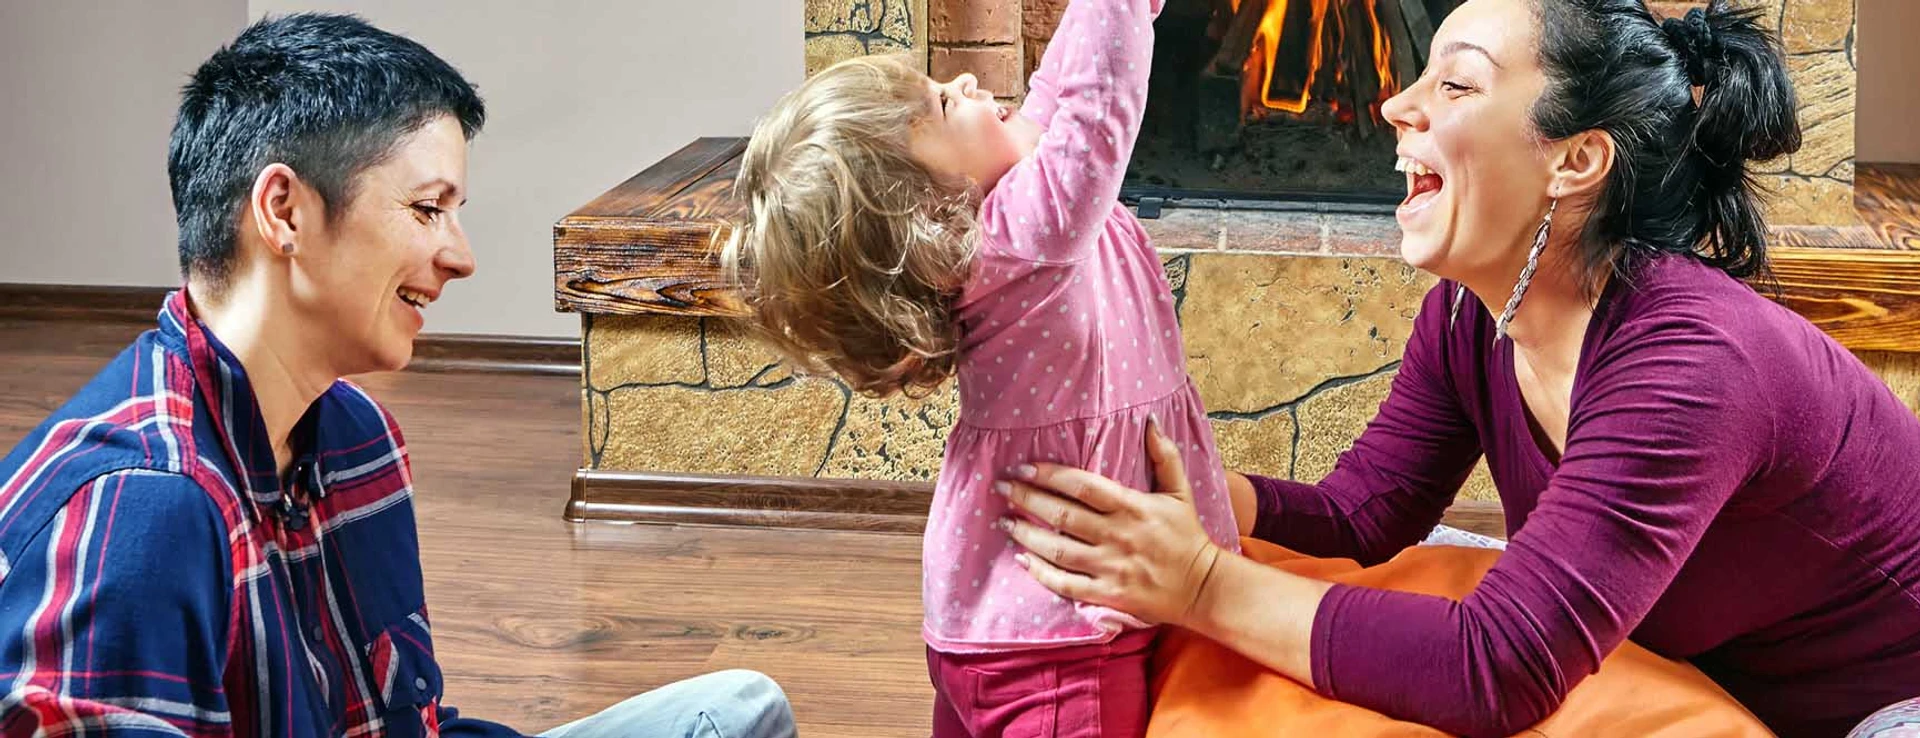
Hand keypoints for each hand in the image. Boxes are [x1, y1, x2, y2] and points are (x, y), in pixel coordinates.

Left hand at [996, 416, 1224, 626]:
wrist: (1202, 587)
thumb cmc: (1187, 535)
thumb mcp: (1179, 492)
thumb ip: (1165, 456)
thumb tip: (1150, 421)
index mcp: (1132, 506)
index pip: (1082, 486)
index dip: (1049, 475)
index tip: (1023, 467)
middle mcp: (1117, 535)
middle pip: (1062, 515)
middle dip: (1026, 499)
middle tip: (1000, 487)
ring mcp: (1110, 567)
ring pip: (1057, 549)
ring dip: (1026, 534)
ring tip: (1003, 522)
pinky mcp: (1107, 594)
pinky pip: (1065, 584)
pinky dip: (1040, 573)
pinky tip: (1022, 559)